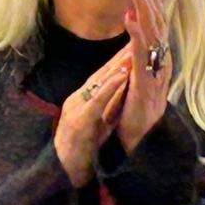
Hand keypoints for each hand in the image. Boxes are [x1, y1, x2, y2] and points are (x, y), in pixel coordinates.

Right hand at [54, 47, 130, 185]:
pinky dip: (110, 87)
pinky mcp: (78, 122)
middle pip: (103, 71)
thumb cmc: (83, 146)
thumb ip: (111, 103)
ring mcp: (77, 108)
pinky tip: (122, 76)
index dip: (123, 56)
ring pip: (99, 82)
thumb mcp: (101, 120)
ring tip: (135, 49)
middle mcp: (80, 98)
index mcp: (86, 97)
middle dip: (122, 53)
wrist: (64, 170)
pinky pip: (96, 102)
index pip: (106, 73)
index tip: (140, 41)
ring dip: (118, 65)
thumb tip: (125, 87)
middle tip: (140, 34)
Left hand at [115, 0, 172, 154]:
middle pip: (158, 22)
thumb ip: (139, 52)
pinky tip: (130, 19)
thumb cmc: (135, 107)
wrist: (139, 138)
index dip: (150, 0)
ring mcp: (155, 72)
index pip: (158, 23)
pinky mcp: (144, 84)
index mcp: (160, 58)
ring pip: (152, 34)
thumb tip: (137, 27)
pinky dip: (137, 35)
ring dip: (143, 8)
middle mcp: (162, 61)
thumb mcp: (137, 74)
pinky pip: (141, 56)